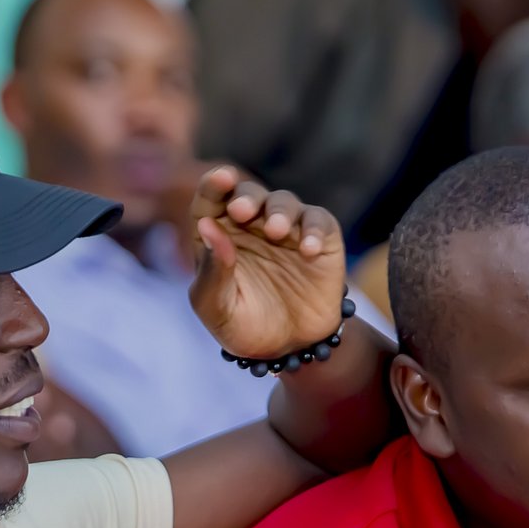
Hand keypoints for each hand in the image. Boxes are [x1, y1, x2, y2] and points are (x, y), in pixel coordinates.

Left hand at [186, 166, 348, 360]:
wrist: (286, 349)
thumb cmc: (241, 325)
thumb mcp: (215, 306)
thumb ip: (212, 270)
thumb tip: (207, 226)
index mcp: (218, 234)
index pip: (211, 200)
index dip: (213, 185)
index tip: (219, 178)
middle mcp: (251, 225)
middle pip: (248, 194)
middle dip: (246, 196)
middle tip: (242, 210)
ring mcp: (287, 230)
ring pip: (284, 203)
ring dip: (279, 212)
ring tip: (276, 231)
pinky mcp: (321, 240)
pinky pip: (319, 223)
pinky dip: (315, 231)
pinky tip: (308, 250)